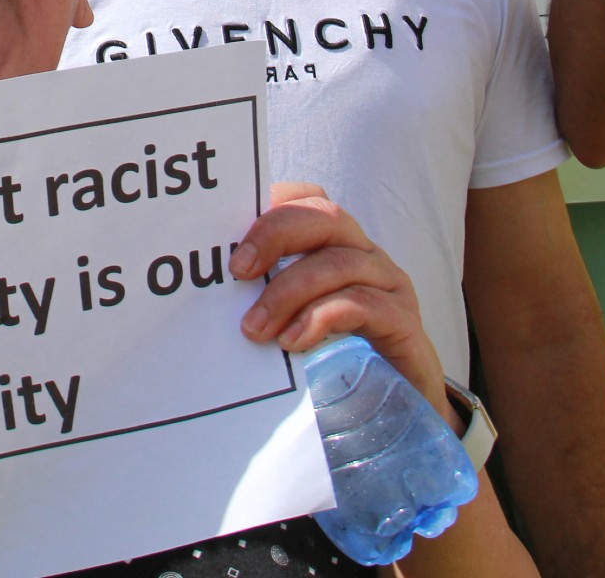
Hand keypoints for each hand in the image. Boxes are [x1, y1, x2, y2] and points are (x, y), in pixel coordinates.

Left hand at [232, 183, 448, 409]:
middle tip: (237, 270)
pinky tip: (293, 341)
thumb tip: (202, 287)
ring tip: (254, 328)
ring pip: (339, 263)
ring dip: (288, 292)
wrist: (392, 406)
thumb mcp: (289, 314)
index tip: (230, 228)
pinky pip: (363, 304)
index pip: (307, 199)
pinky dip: (320, 318)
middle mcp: (364, 254)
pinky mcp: (403, 323)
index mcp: (334, 244)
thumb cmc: (328, 354)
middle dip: (275, 235)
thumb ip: (259, 292)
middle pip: (325, 217)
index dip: (272, 201)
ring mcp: (388, 285)